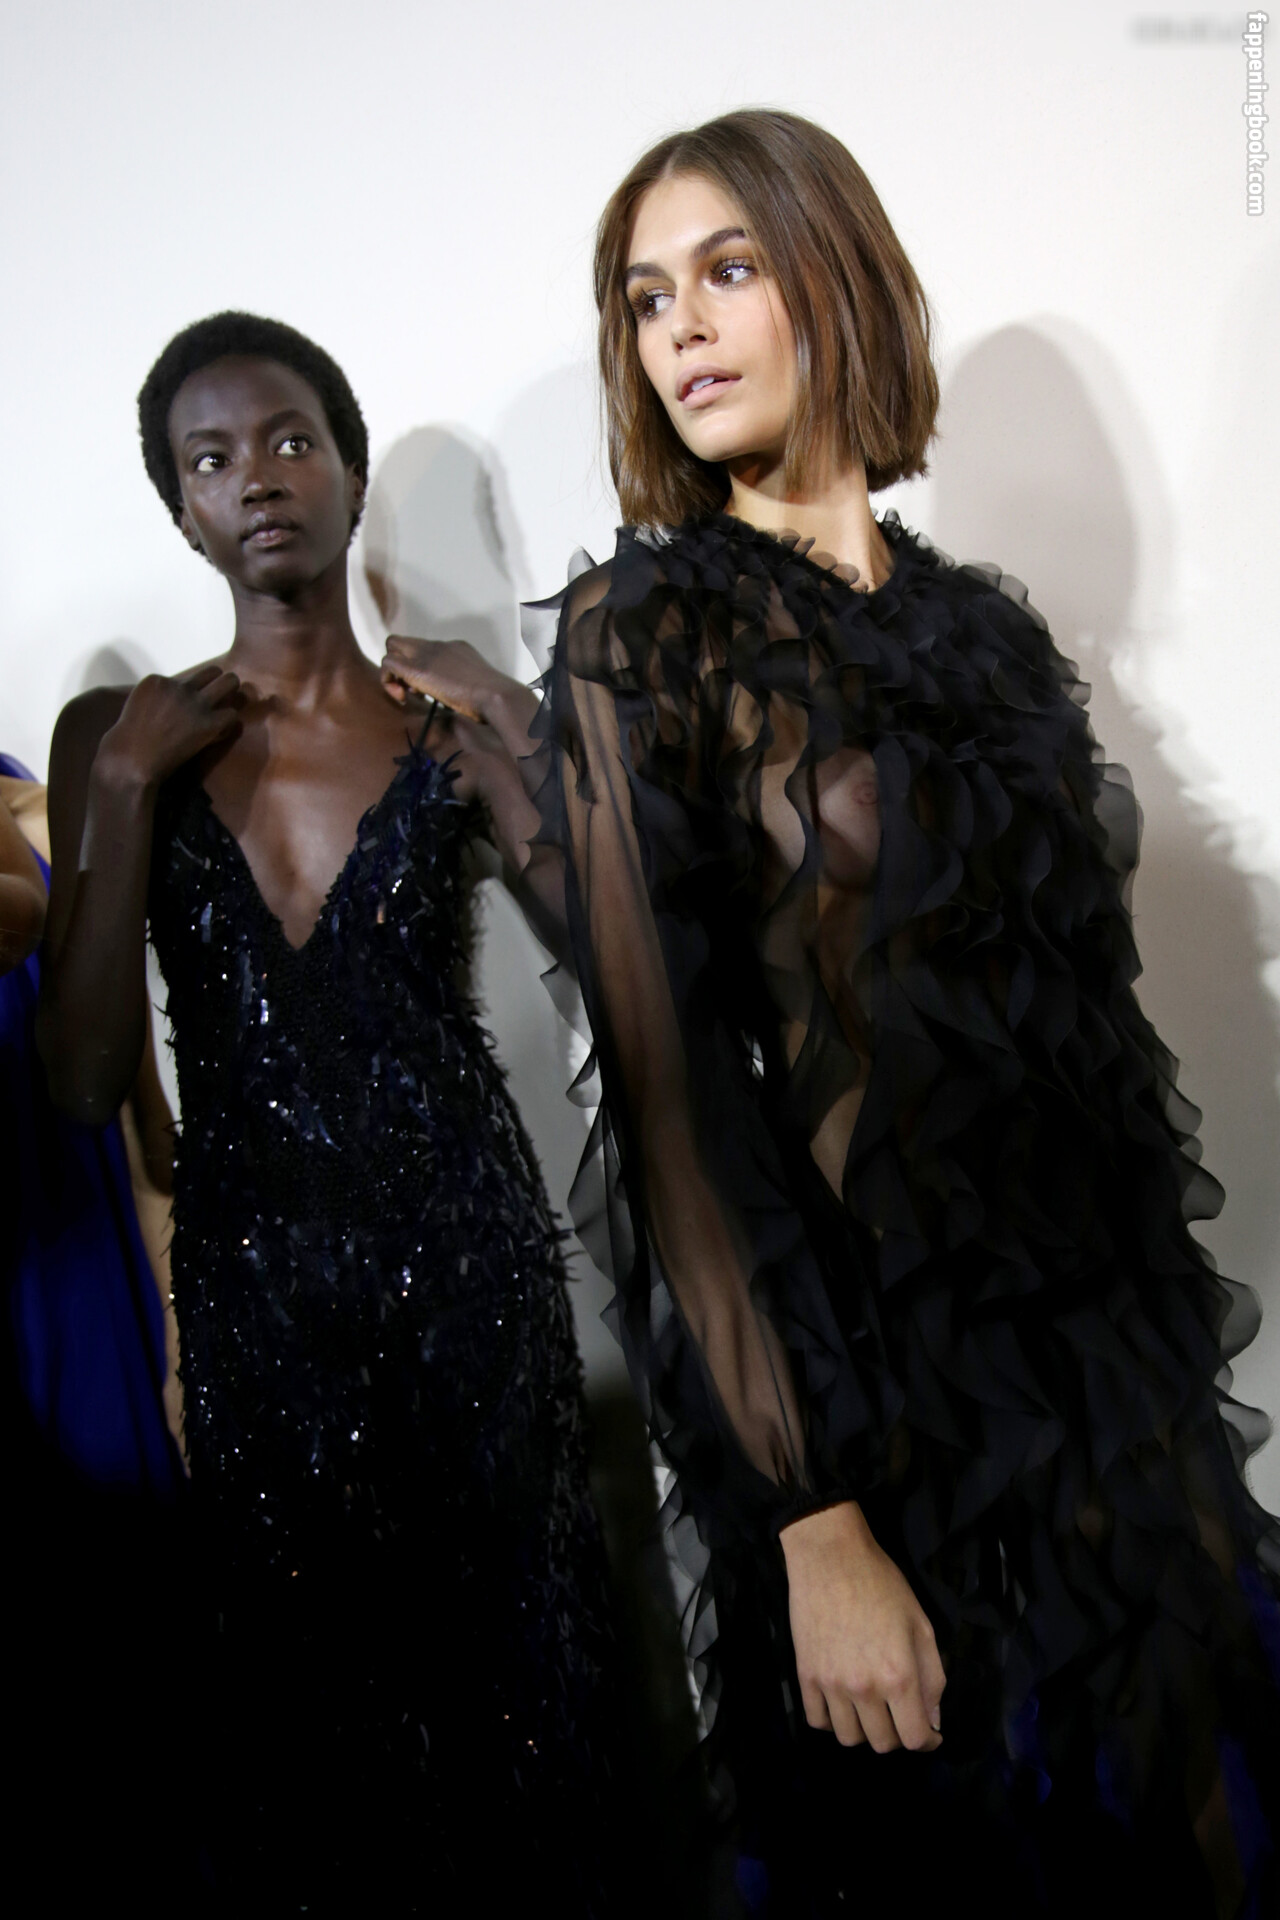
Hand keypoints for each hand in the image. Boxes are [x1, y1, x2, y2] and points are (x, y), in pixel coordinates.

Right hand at [96, 665, 241, 791]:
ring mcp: (194, 704)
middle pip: (213, 672)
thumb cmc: (128, 741)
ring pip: (230, 682)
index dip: (192, 693)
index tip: (187, 710)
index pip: (188, 678)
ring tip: (230, 706)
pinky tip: (219, 734)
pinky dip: (228, 724)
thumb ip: (158, 699)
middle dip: (219, 682)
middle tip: (222, 696)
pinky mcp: (208, 724)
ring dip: (233, 692)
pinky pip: (231, 714)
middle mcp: (179, 687)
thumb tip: (175, 704)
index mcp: (158, 681)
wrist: (131, 760)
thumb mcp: (138, 707)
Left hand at [380, 635, 519, 723]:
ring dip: (393, 672)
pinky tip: (402, 698)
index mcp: (455, 648)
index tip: (426, 690)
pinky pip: (388, 663)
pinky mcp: (418, 668)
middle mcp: (439, 645)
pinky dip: (388, 681)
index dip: (420, 666)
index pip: (425, 649)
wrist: (496, 696)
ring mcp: (427, 654)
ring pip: (392, 646)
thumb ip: (462, 685)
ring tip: (406, 695)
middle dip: (401, 664)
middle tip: (410, 690)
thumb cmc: (493, 699)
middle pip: (404, 642)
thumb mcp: (477, 685)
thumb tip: (452, 698)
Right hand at [780, 1501, 944, 1752]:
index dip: (928, 1742)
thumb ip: (933, 1676)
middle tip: (900, 1714)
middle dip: (898, 1735)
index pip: (915, 1738)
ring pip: (849, 1737)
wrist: (831, 1557)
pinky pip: (818, 1720)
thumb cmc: (883, 1584)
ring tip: (870, 1710)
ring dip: (865, 1730)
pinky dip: (832, 1720)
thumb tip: (932, 1718)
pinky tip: (842, 1703)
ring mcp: (831, 1685)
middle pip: (882, 1743)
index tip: (930, 1733)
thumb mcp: (921, 1624)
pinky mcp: (806, 1675)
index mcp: (899, 1676)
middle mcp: (865, 1689)